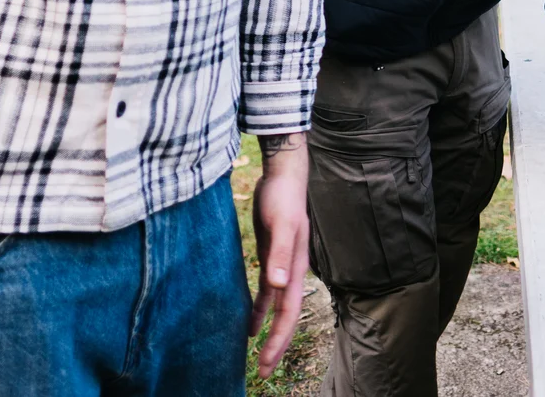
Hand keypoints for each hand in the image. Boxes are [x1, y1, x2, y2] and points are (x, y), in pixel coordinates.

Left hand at [248, 132, 310, 378]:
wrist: (284, 174)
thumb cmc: (283, 196)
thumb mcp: (281, 223)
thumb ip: (280, 253)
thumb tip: (277, 285)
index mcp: (296, 267)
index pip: (289, 311)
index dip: (279, 338)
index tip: (266, 361)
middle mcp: (291, 271)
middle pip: (285, 315)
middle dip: (275, 344)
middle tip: (261, 371)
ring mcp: (281, 265)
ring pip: (276, 307)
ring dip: (268, 331)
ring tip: (255, 357)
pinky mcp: (270, 257)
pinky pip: (266, 292)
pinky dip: (259, 309)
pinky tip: (247, 323)